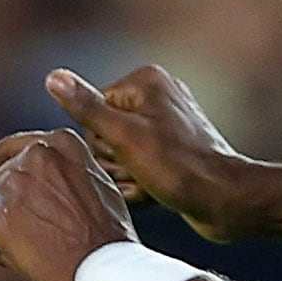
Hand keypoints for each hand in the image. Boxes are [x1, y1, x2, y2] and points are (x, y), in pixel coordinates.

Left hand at [0, 130, 137, 280]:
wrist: (109, 272)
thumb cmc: (110, 242)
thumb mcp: (100, 188)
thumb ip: (68, 174)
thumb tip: (37, 185)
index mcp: (64, 142)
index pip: (20, 148)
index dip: (5, 167)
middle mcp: (36, 153)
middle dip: (0, 202)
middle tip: (6, 231)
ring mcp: (14, 181)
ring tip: (8, 252)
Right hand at [25, 66, 263, 245]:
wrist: (228, 202)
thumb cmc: (180, 168)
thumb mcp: (125, 137)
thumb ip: (87, 108)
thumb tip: (53, 78)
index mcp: (144, 81)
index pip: (91, 113)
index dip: (103, 142)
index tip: (130, 156)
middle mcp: (156, 97)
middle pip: (102, 135)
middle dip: (117, 162)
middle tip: (144, 172)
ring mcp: (165, 125)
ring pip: (117, 157)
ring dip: (128, 178)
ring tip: (153, 184)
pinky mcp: (171, 152)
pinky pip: (136, 169)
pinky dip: (141, 185)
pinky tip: (158, 193)